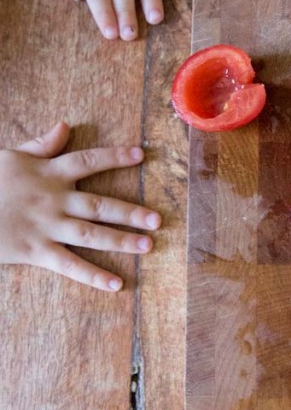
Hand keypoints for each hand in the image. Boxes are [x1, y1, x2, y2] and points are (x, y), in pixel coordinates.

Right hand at [0, 121, 161, 290]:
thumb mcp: (10, 156)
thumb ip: (41, 144)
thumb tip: (64, 126)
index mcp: (48, 172)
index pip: (88, 160)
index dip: (115, 157)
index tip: (141, 156)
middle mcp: (53, 199)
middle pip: (99, 204)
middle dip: (130, 212)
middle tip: (157, 220)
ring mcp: (46, 226)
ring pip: (91, 233)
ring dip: (121, 240)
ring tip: (148, 246)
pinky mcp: (36, 251)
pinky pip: (70, 265)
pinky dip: (93, 276)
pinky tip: (117, 284)